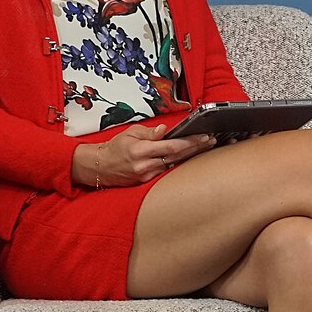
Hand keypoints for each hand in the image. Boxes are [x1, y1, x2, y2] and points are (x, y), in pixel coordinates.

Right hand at [75, 124, 215, 188]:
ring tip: (205, 146)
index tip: (203, 137)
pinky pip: (167, 171)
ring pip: (174, 164)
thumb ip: (149, 132)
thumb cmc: (115, 148)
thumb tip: (165, 130)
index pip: (171, 146)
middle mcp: (145, 165)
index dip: (190, 142)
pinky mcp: (147, 182)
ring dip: (190, 156)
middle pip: (177, 157)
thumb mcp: (130, 133)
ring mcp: (147, 176)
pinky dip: (178, 163)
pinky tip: (189, 157)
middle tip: (211, 141)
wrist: (100, 167)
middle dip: (196, 148)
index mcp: (140, 151)